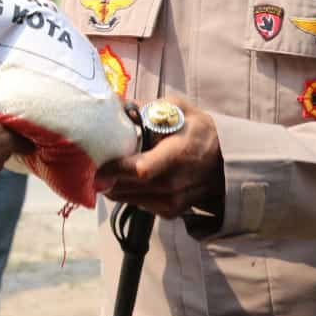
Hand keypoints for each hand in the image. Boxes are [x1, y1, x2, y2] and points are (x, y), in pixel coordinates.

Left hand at [93, 94, 223, 218]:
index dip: (114, 168)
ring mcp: (173, 202)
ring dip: (111, 184)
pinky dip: (125, 191)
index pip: (141, 169)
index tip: (93, 161)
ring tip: (103, 166)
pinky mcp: (170, 212)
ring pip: (126, 198)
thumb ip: (146, 107)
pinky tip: (124, 177)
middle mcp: (175, 183)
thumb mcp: (178, 108)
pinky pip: (136, 203)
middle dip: (103, 175)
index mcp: (178, 154)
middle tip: (87, 161)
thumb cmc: (198, 130)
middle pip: (127, 187)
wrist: (227, 162)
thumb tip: (115, 103)